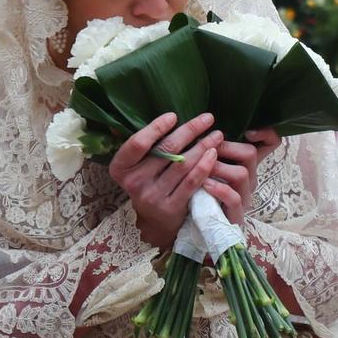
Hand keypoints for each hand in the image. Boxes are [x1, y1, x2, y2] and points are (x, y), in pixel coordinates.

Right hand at [110, 112, 224, 249]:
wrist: (155, 222)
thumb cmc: (149, 182)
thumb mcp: (137, 166)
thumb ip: (143, 144)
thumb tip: (161, 115)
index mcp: (120, 168)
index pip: (137, 143)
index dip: (155, 128)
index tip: (174, 115)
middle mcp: (134, 183)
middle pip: (165, 150)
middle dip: (189, 130)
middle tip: (208, 118)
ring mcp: (152, 197)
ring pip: (182, 164)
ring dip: (203, 146)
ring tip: (216, 135)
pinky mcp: (170, 207)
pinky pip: (191, 182)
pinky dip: (205, 165)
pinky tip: (214, 154)